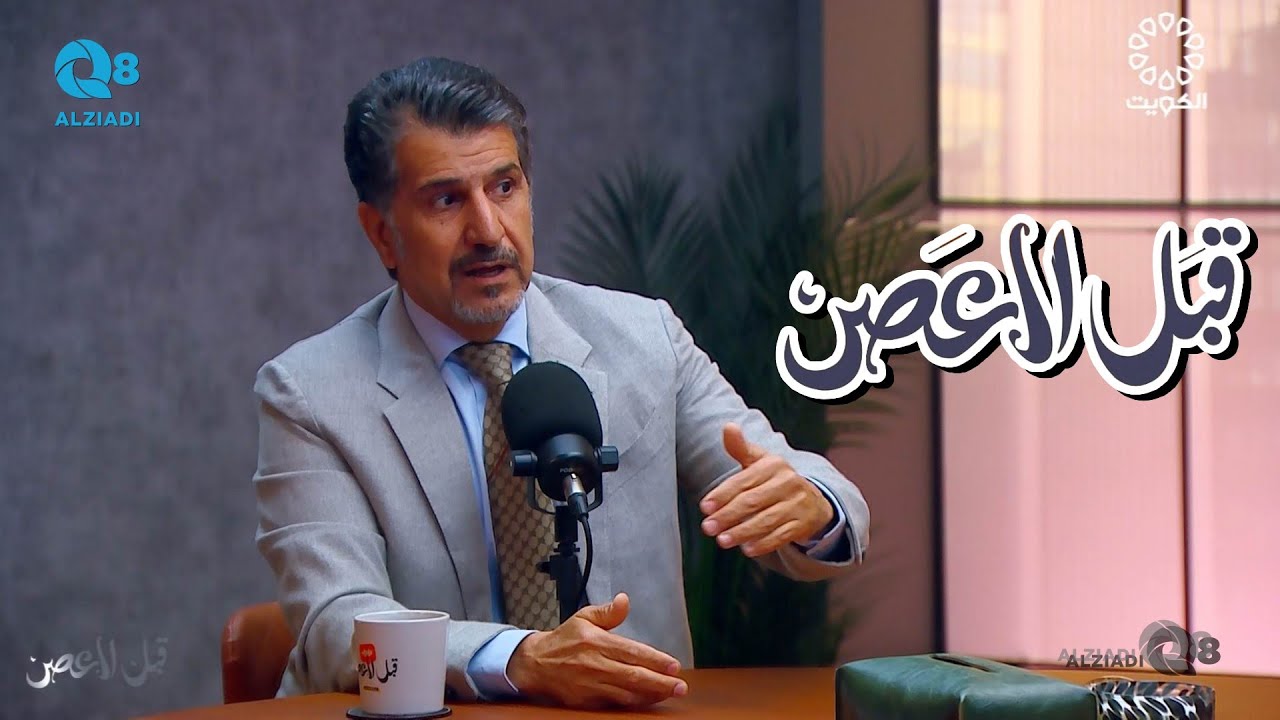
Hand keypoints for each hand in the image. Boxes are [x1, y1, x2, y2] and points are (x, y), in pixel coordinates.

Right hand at [506, 593, 687, 707]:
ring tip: (669, 693)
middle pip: (633, 676)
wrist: (535, 664)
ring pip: (627, 693)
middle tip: (681, 686)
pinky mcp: (586, 700)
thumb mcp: (584, 618)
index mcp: (597, 642)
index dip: (655, 660)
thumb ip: (608, 612)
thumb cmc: (564, 640)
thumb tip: (625, 600)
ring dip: (651, 695)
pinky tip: (647, 700)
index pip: (632, 652)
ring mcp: (591, 685)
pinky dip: (633, 703)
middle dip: (660, 682)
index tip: (674, 665)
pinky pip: (615, 704)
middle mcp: (595, 664)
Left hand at [698, 423, 834, 557]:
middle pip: (753, 501)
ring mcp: (798, 503)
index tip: (704, 507)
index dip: (722, 494)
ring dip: (742, 532)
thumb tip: (728, 426)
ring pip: (766, 520)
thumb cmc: (774, 480)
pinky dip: (764, 543)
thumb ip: (740, 447)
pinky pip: (782, 535)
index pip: (743, 481)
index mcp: (773, 465)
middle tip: (708, 527)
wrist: (812, 499)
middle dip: (728, 516)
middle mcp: (788, 482)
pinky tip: (747, 549)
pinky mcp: (804, 523)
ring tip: (722, 540)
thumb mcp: (759, 461)